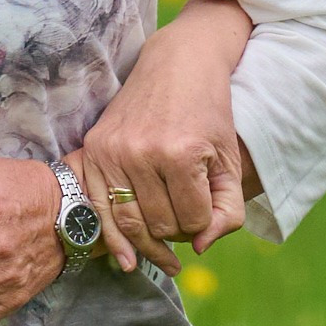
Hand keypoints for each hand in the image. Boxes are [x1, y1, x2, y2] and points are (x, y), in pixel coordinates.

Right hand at [72, 2, 258, 264]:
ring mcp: (114, 152)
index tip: (206, 208)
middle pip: (160, 226)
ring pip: (130, 223)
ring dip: (150, 241)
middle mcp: (142, 154)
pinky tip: (127, 260)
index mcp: (181, 155)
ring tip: (164, 255)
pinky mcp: (95, 150)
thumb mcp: (231, 161)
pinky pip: (100, 208)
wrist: (175, 64)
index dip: (204, 223)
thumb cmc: (210, 114)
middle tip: (186, 220)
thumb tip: (201, 248)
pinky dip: (114, 239)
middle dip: (177, 232)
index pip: (193, 221)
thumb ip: (228, 211)